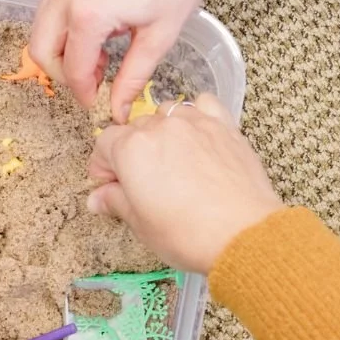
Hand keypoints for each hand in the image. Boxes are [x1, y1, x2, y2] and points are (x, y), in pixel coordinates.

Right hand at [31, 0, 277, 115]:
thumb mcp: (160, 35)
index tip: (100, 105)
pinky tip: (100, 33)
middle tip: (94, 85)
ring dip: (61, 51)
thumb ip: (132, 77)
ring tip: (100, 60)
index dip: (85, 94)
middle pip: (41, 50)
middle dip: (63, 74)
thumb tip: (118, 109)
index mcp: (89, 13)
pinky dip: (64, 28)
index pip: (72, 70)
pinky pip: (51, 7)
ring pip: (41, 28)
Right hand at [86, 94, 282, 273]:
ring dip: (162, 132)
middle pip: (134, 128)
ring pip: (166, 113)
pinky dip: (197, 116)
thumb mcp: (141, 224)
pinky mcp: (224, 126)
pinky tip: (197, 137)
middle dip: (131, 152)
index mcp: (131, 149)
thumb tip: (98, 198)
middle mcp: (161, 127)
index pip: (104, 143)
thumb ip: (116, 202)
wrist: (242, 234)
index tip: (110, 186)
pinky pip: (204, 105)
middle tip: (141, 183)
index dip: (103, 167)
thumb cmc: (188, 234)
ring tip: (171, 161)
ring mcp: (195, 123)